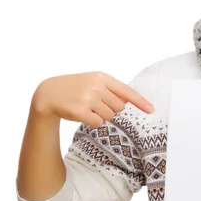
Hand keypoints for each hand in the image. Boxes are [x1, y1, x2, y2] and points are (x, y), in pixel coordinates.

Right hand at [31, 71, 154, 127]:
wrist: (49, 93)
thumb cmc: (75, 88)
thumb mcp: (93, 81)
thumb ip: (111, 90)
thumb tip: (127, 102)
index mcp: (102, 77)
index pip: (126, 91)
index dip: (140, 102)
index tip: (151, 110)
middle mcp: (97, 86)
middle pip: (119, 107)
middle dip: (111, 109)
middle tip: (96, 105)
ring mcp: (88, 98)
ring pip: (109, 116)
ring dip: (101, 116)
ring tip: (88, 108)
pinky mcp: (80, 111)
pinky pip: (98, 123)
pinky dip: (93, 122)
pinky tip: (83, 114)